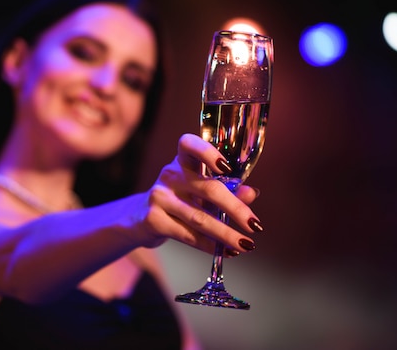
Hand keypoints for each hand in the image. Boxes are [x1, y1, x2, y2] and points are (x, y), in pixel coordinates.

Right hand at [144, 133, 261, 253]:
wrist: (141, 219)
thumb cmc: (180, 200)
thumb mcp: (202, 190)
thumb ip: (228, 189)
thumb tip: (252, 193)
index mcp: (183, 160)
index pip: (189, 145)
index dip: (208, 153)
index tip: (227, 168)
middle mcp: (170, 175)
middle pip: (208, 189)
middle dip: (236, 209)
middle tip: (255, 226)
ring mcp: (159, 197)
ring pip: (200, 218)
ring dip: (226, 234)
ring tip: (246, 245)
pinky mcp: (153, 220)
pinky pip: (188, 235)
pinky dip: (210, 245)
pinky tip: (225, 251)